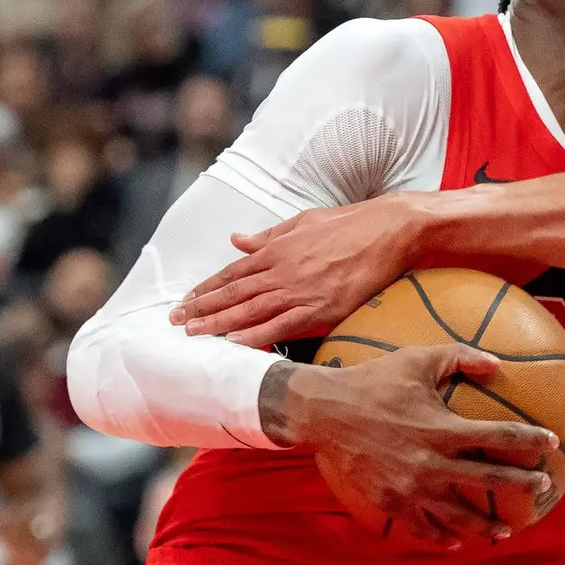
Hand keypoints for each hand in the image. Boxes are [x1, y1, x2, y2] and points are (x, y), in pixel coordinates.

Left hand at [171, 194, 421, 346]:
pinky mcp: (322, 309)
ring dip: (219, 324)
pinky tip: (235, 342)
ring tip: (194, 334)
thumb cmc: (350, 224)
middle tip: (175, 323)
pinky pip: (282, 326)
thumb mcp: (303, 222)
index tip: (186, 300)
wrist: (389, 231)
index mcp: (277, 249)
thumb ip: (269, 235)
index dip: (206, 288)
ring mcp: (300, 291)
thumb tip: (237, 240)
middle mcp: (282, 271)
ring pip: (250, 312)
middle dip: (202, 309)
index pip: (232, 273)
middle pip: (233, 294)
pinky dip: (256, 335)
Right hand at [279, 345, 560, 547]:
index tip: (551, 442)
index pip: (500, 437)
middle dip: (521, 484)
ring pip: (458, 515)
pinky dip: (441, 536)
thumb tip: (498, 364)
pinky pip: (421, 527)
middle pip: (488, 480)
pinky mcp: (390, 501)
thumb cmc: (375, 380)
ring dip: (485, 525)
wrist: (324, 411)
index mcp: (443, 428)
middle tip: (543, 487)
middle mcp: (432, 462)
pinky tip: (456, 541)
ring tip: (506, 530)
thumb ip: (461, 357)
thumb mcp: (419, 358)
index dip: (530, 440)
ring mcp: (410, 487)